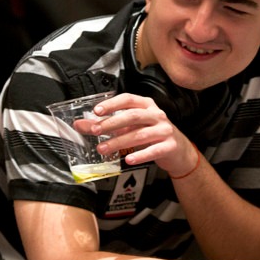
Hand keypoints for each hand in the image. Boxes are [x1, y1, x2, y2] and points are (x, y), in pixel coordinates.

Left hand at [76, 93, 198, 176]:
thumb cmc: (151, 134)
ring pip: (140, 134)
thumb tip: (80, 125)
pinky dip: (140, 155)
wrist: (178, 150)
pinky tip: (128, 159)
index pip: (128, 99)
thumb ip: (106, 125)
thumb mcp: (130, 127)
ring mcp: (165, 130)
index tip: (97, 111)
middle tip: (96, 131)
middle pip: (133, 116)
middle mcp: (157, 115)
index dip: (112, 104)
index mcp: (146, 105)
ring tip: (103, 149)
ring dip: (119, 142)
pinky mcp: (170, 146)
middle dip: (112, 123)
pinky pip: (154, 150)